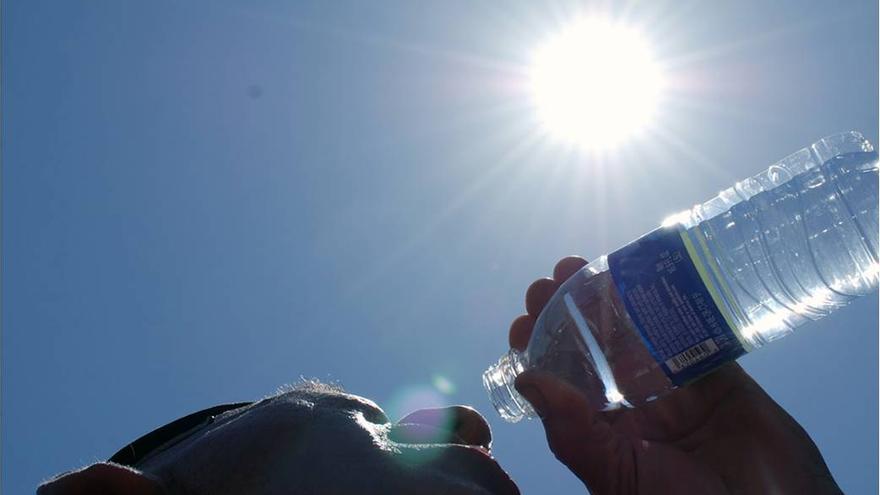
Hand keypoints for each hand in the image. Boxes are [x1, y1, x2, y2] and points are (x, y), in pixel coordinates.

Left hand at [509, 256, 841, 494]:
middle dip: (566, 312)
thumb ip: (572, 431)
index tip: (522, 322)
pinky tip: (643, 274)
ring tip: (580, 267)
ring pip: (635, 330)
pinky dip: (667, 300)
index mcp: (605, 431)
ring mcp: (676, 384)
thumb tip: (525, 379)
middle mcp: (635, 403)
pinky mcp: (717, 371)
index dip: (540, 349)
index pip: (562, 381)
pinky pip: (689, 327)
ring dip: (606, 297)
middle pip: (594, 347)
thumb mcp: (615, 473)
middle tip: (549, 283)